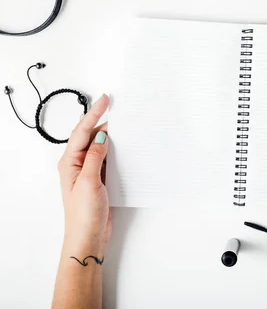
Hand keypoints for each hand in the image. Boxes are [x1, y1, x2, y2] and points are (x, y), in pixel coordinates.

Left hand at [57, 94, 110, 255]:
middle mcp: (77, 164)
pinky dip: (116, 150)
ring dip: (111, 135)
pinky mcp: (99, 179)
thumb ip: (95, 156)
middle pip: (90, 136)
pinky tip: (125, 147)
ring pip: (100, 146)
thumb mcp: (89, 182)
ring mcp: (89, 171)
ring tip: (124, 123)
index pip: (82, 132)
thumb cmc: (84, 214)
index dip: (94, 114)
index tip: (105, 99)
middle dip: (102, 120)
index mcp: (69, 162)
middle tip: (118, 108)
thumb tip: (101, 135)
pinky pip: (107, 158)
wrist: (88, 237)